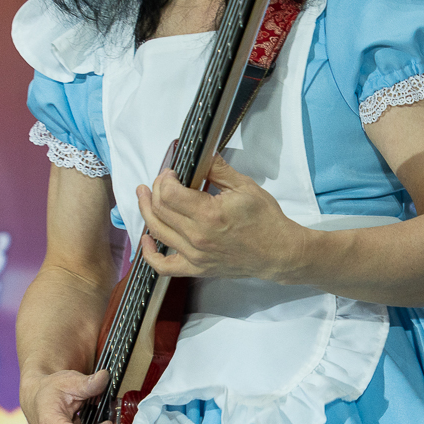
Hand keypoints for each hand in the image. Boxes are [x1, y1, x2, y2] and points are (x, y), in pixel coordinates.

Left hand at [137, 156, 310, 281]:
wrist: (279, 252)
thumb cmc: (266, 220)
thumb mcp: (245, 186)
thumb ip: (218, 169)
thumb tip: (201, 155)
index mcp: (209, 214)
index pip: (169, 193)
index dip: (164, 178)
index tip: (171, 172)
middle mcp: (198, 236)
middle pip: (160, 209)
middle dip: (155, 189)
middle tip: (160, 180)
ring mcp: (196, 255)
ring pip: (157, 231)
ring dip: (146, 211)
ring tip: (144, 196)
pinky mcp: (197, 268)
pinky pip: (164, 267)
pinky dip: (149, 254)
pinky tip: (147, 239)